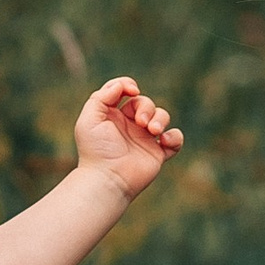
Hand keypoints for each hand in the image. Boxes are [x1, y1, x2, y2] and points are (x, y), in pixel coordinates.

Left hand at [73, 75, 182, 196]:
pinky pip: (175, 139)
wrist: (107, 179)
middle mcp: (129, 125)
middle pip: (145, 102)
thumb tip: (121, 85)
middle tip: (141, 122)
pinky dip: (174, 137)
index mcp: (112, 115)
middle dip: (146, 107)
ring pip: (162, 117)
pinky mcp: (157, 153)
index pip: (124, 91)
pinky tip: (164, 142)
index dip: (128, 85)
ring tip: (154, 132)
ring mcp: (144, 139)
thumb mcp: (90, 119)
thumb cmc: (96, 151)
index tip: (131, 91)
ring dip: (161, 119)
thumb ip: (101, 97)